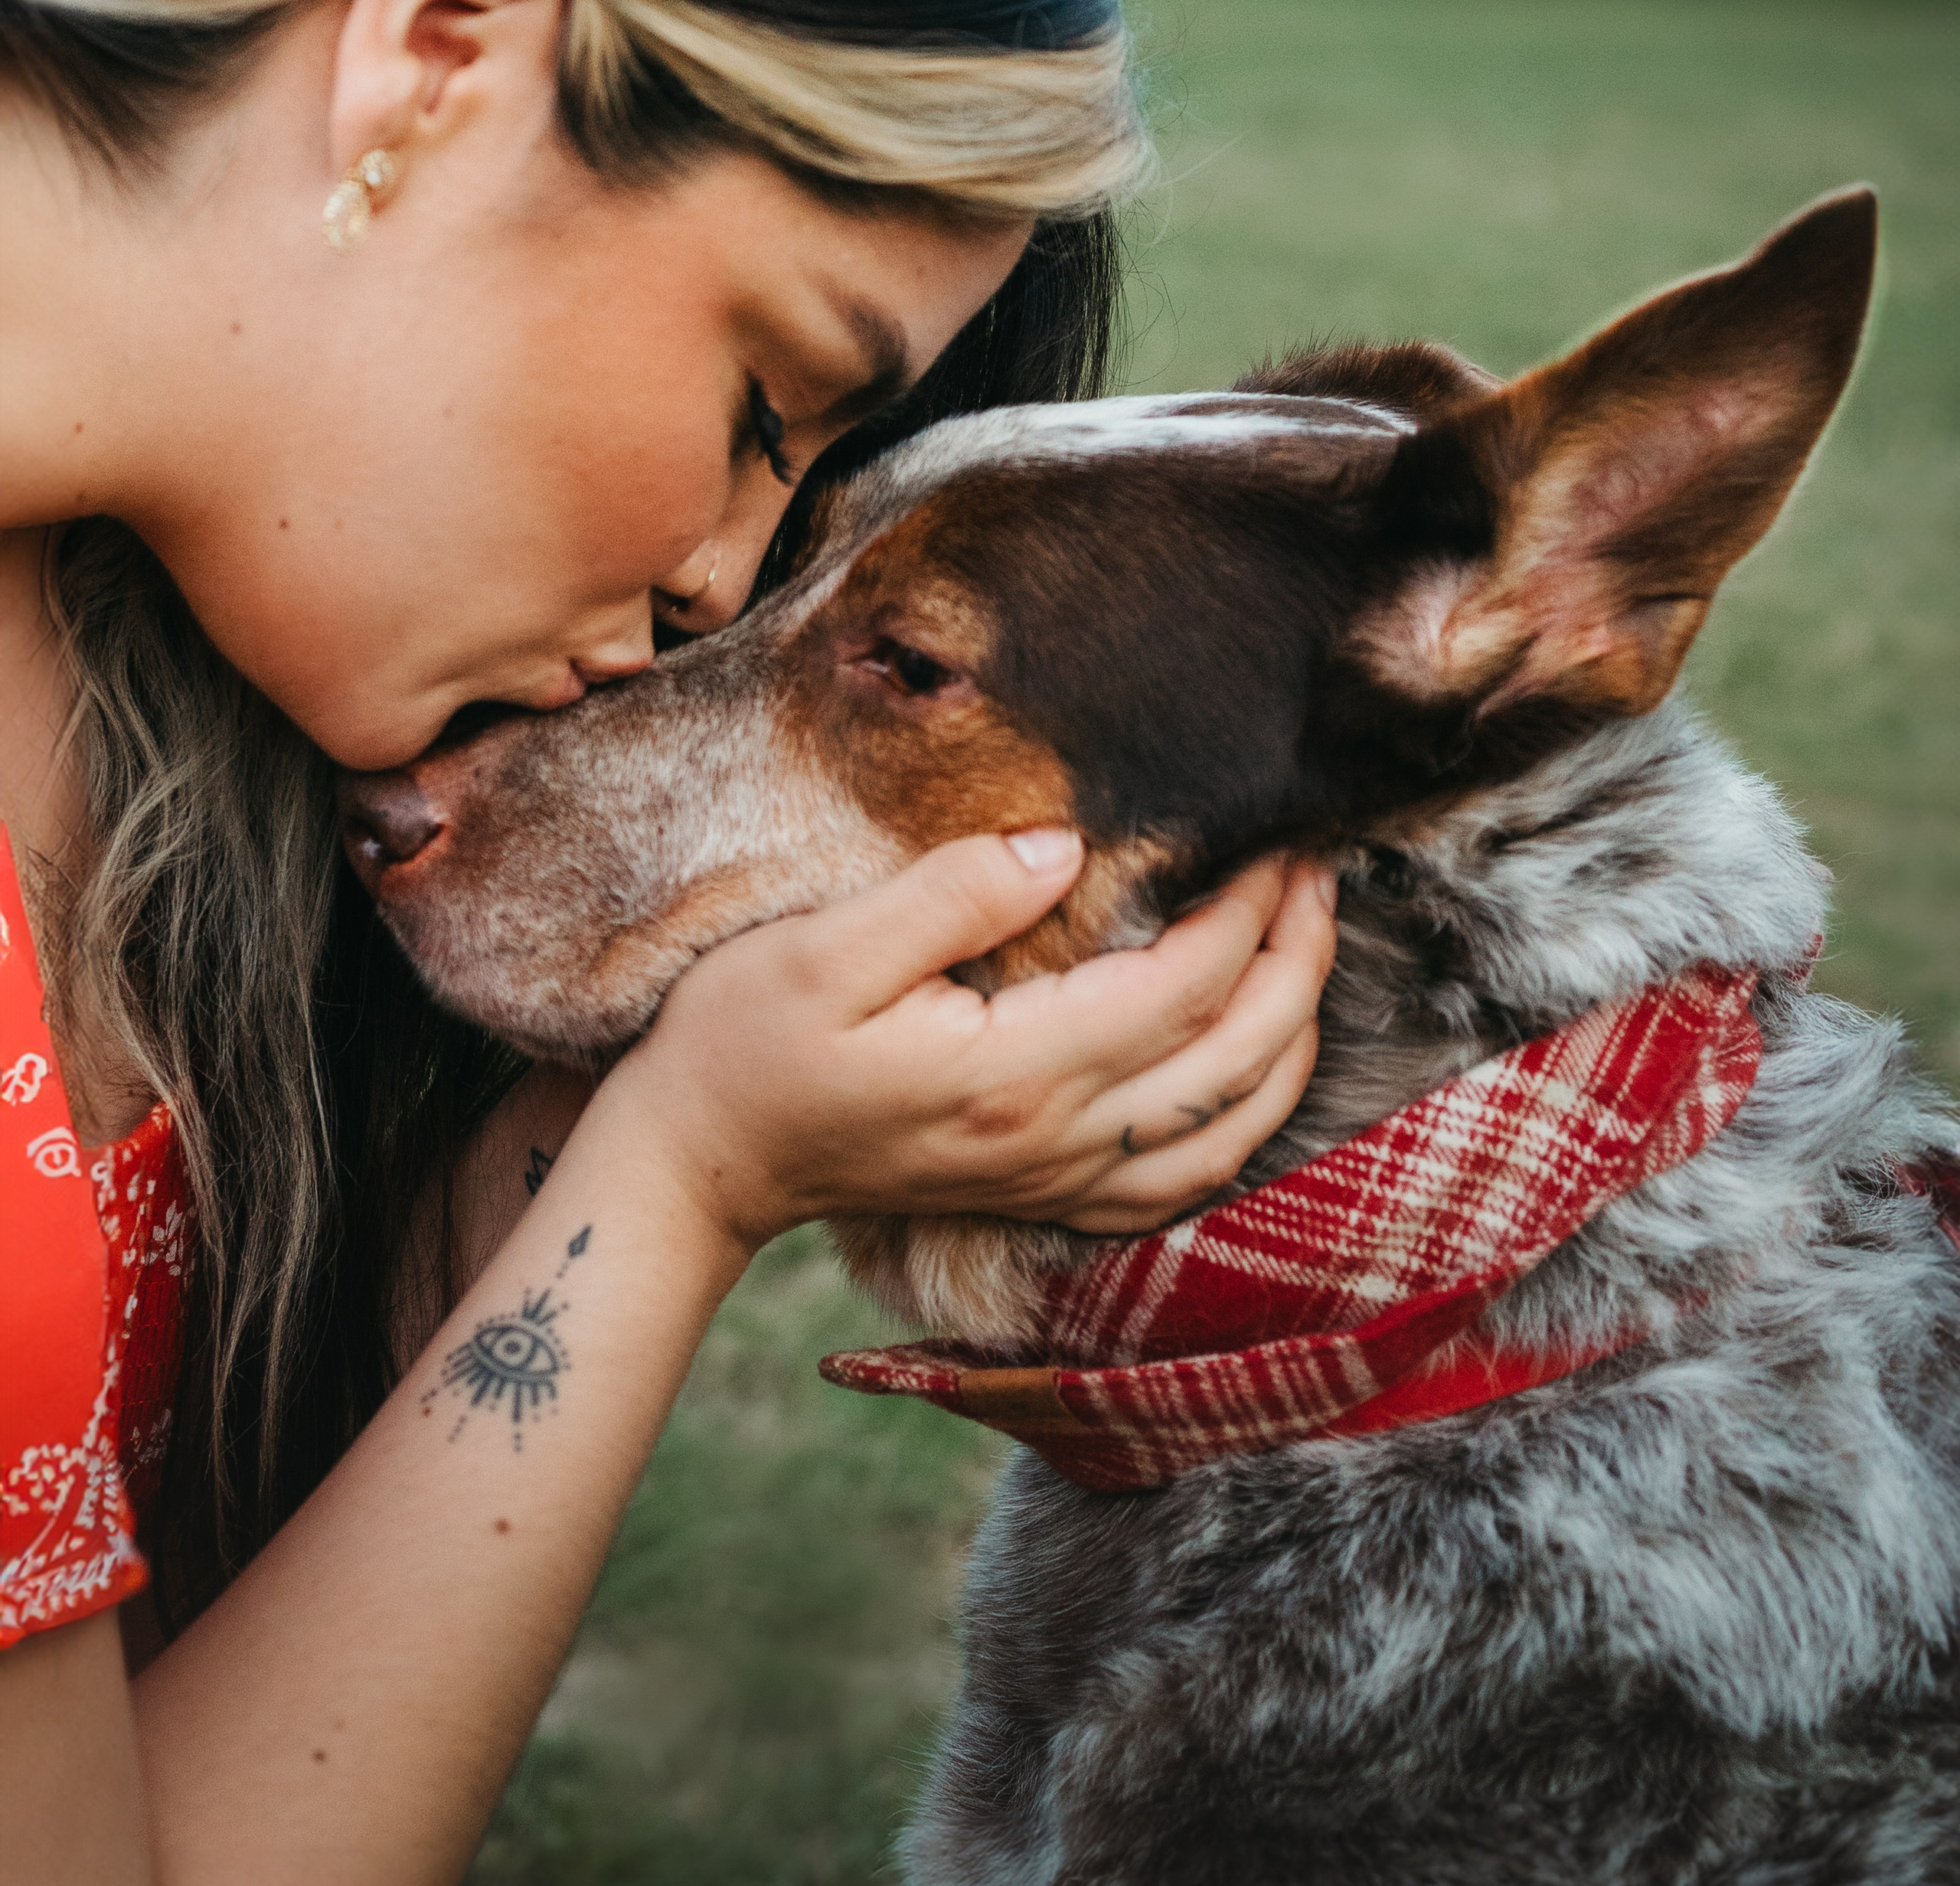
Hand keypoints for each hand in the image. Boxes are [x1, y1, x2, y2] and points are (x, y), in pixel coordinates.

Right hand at [613, 830, 1334, 1255]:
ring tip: (1310, 946)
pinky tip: (1254, 1065)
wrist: (698, 1162)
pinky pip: (1182, 1180)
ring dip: (1291, 1041)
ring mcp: (1053, 1180)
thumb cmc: (745, 1042)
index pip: (1180, 991)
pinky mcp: (1041, 1193)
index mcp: (1013, 1075)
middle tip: (1320, 869)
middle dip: (1298, 962)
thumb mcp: (825, 948)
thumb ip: (951, 895)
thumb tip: (1065, 847)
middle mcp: (1054, 1141)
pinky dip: (1245, 1120)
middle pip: (1231, 1062)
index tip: (1278, 836)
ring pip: (1227, 1132)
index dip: (1249, 912)